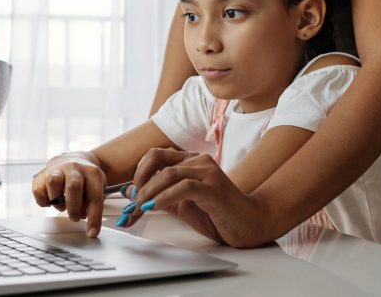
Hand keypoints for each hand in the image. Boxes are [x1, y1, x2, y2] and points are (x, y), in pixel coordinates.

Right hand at [31, 153, 106, 236]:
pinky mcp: (41, 175)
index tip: (92, 233)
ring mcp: (57, 170)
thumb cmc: (86, 180)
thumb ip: (93, 204)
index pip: (94, 197)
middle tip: (75, 217)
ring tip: (62, 205)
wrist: (74, 159)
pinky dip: (44, 201)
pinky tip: (51, 201)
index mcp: (92, 173)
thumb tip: (90, 226)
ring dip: (57, 201)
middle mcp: (74, 168)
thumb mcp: (96, 187)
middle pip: (73, 186)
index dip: (94, 217)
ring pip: (53, 182)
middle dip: (74, 208)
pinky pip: (38, 190)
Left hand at [119, 148, 270, 247]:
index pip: (155, 155)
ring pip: (168, 173)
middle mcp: (199, 161)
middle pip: (157, 158)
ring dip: (148, 193)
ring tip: (139, 209)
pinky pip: (183, 187)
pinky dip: (164, 198)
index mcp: (190, 161)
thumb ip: (158, 196)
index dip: (138, 173)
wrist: (250, 224)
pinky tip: (155, 208)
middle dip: (139, 181)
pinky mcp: (213, 188)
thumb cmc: (218, 214)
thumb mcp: (181, 205)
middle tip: (132, 203)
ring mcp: (208, 172)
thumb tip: (130, 192)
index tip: (131, 196)